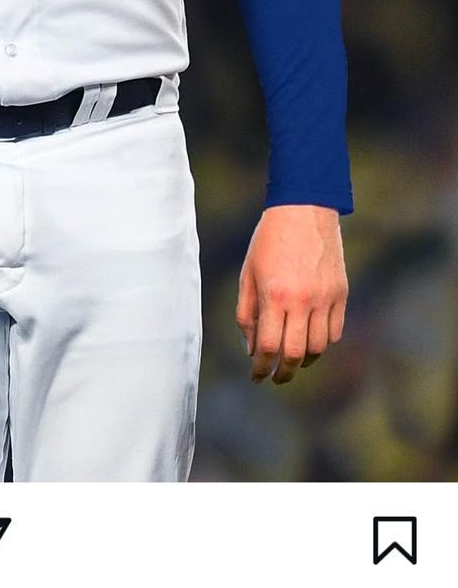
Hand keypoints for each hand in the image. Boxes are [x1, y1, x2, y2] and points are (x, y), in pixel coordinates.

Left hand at [237, 204, 347, 384]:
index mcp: (275, 295)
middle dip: (283, 373)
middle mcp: (302, 300)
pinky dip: (323, 343)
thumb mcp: (248, 273)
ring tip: (293, 360)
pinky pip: (335, 331)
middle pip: (295, 354)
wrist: (304, 209)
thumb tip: (252, 349)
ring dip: (304, 361)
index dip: (261, 368)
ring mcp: (325, 298)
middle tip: (276, 378)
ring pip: (319, 348)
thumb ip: (247, 313)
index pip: (268, 346)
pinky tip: (311, 340)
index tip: (257, 377)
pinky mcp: (341, 294)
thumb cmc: (270, 240)